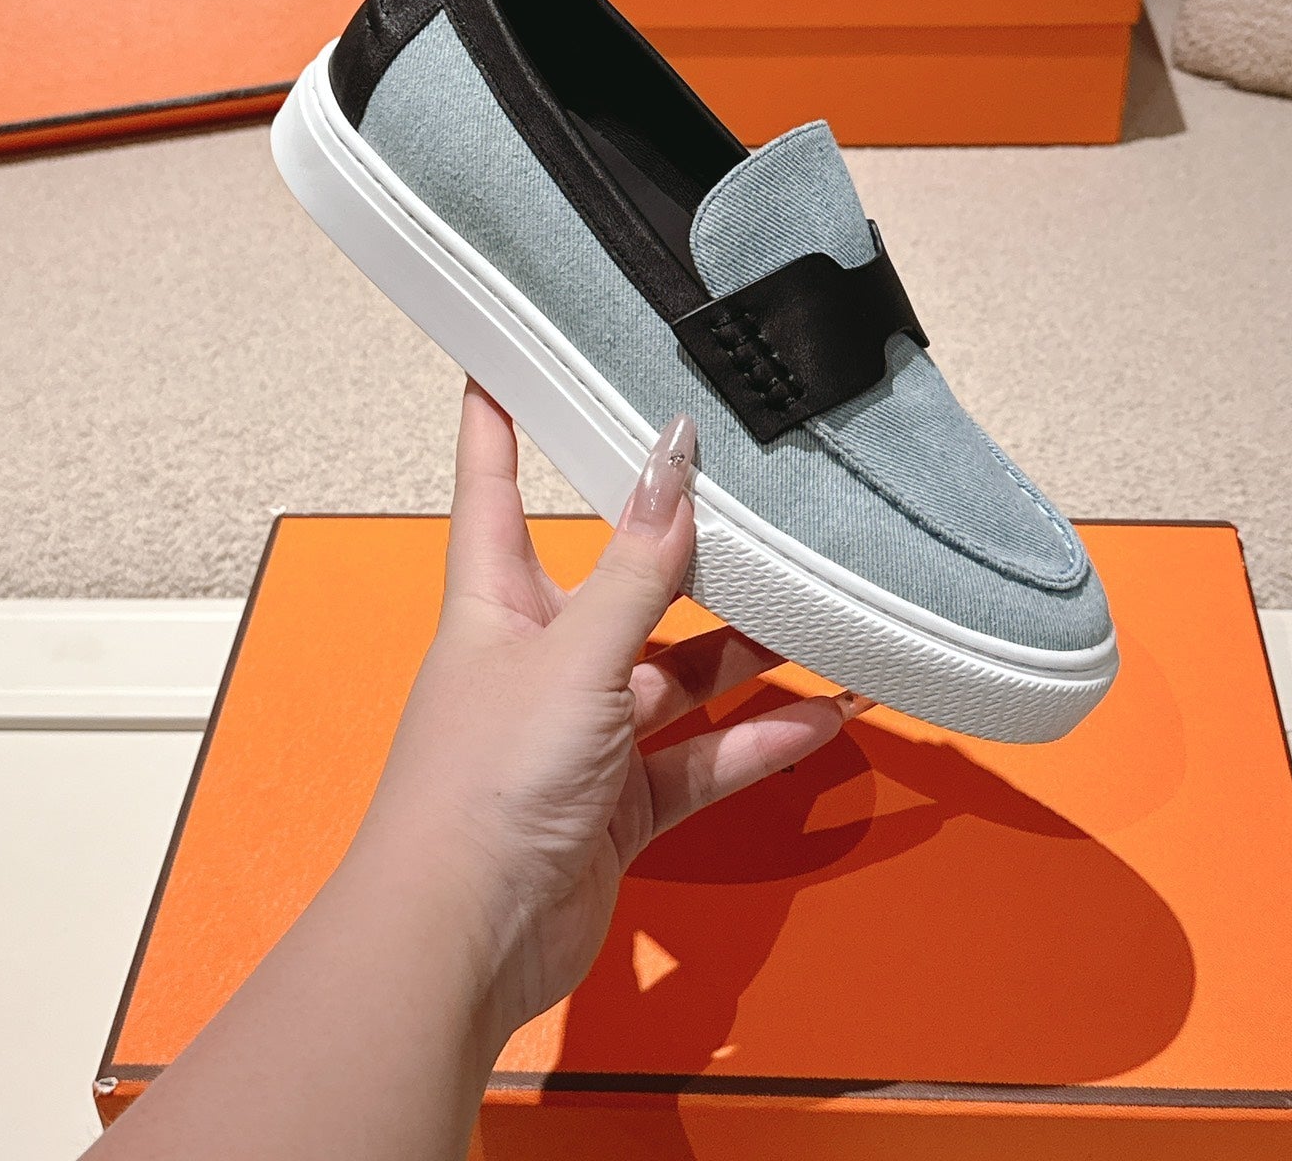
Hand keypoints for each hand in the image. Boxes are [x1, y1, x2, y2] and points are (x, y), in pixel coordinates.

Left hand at [363, 379, 868, 1048]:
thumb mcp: (575, 656)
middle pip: (619, 578)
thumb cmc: (487, 779)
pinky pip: (703, 756)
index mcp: (497, 600)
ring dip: (748, 651)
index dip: (497, 418)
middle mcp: (540, 655)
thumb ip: (639, 565)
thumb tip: (674, 455)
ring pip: (677, 671)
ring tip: (829, 615)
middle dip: (686, 546)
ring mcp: (583, 731)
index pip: (491, 482)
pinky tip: (828, 715)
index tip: (504, 350)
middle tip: (755, 493)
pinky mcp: (620, 801)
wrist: (463, 941)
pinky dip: (760, 740)